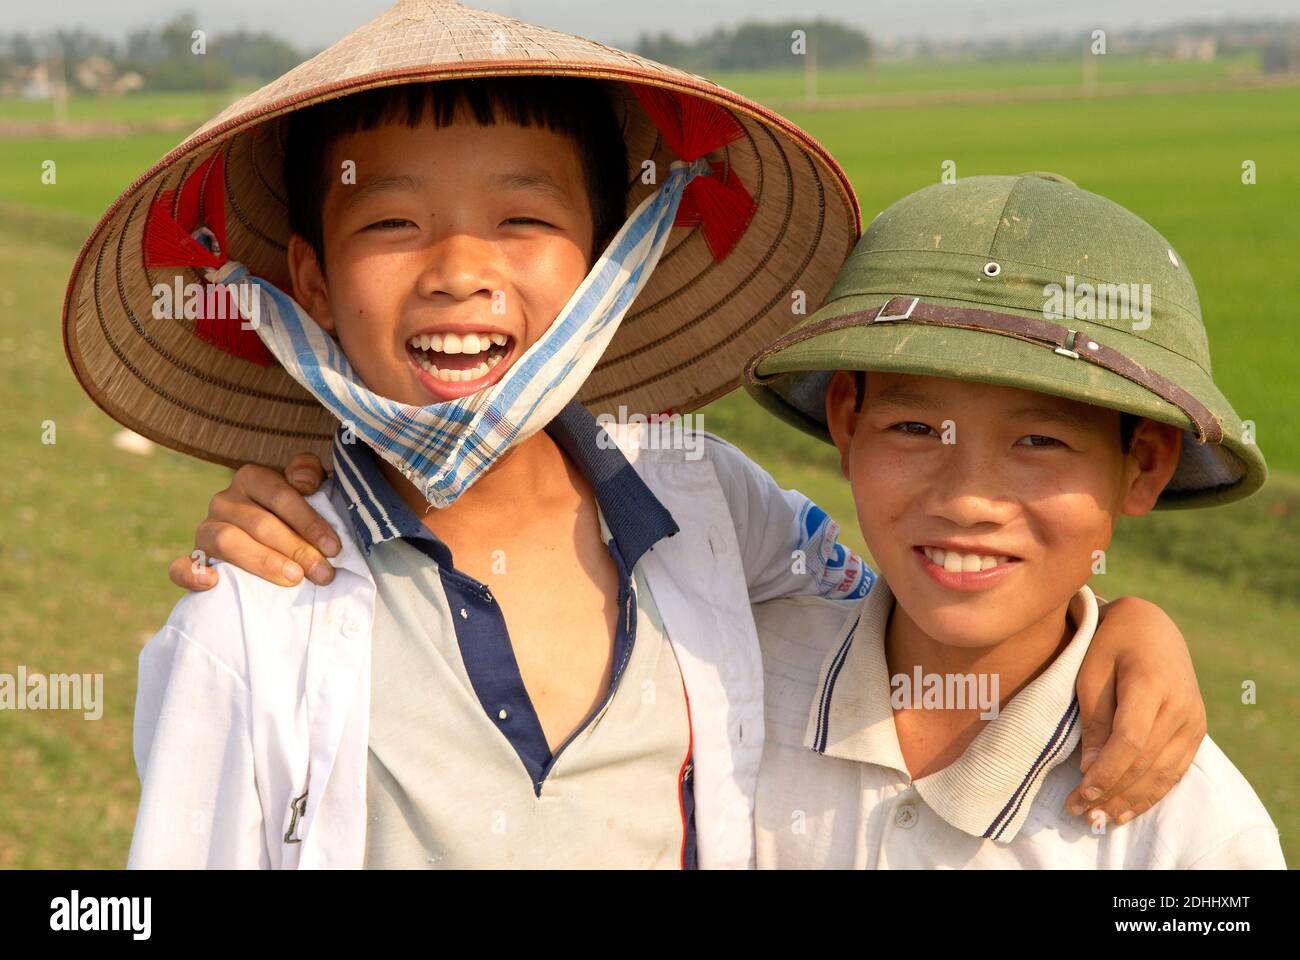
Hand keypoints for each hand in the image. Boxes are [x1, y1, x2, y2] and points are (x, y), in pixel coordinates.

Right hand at [168, 453, 338, 590]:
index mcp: (251, 478)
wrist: (267, 539)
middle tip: (323, 572)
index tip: (333, 547)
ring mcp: (205, 529)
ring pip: (227, 541)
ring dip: (263, 562)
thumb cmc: (293, 514)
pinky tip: (214, 583)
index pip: (280, 495)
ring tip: (294, 578)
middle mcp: (224, 500)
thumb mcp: (307, 488)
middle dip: (296, 549)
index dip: (309, 521)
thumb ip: (308, 473)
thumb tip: (303, 480)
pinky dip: (193, 575)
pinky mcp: (195, 558)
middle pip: (260, 523)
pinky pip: (183, 567)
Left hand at [1066, 595, 1206, 827]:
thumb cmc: (1110, 643)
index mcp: (1151, 682)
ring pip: (1162, 773)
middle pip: (1145, 761)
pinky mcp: (1196, 731)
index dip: (1107, 771)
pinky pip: (1174, 771)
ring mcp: (1194, 720)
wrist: (1151, 626)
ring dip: (1130, 801)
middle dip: (1111, 792)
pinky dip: (1150, 794)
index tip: (1081, 792)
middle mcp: (1180, 705)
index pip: (1130, 740)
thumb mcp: (1090, 671)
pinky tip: (1126, 810)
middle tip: (1078, 813)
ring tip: (1098, 820)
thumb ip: (1094, 719)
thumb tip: (1090, 771)